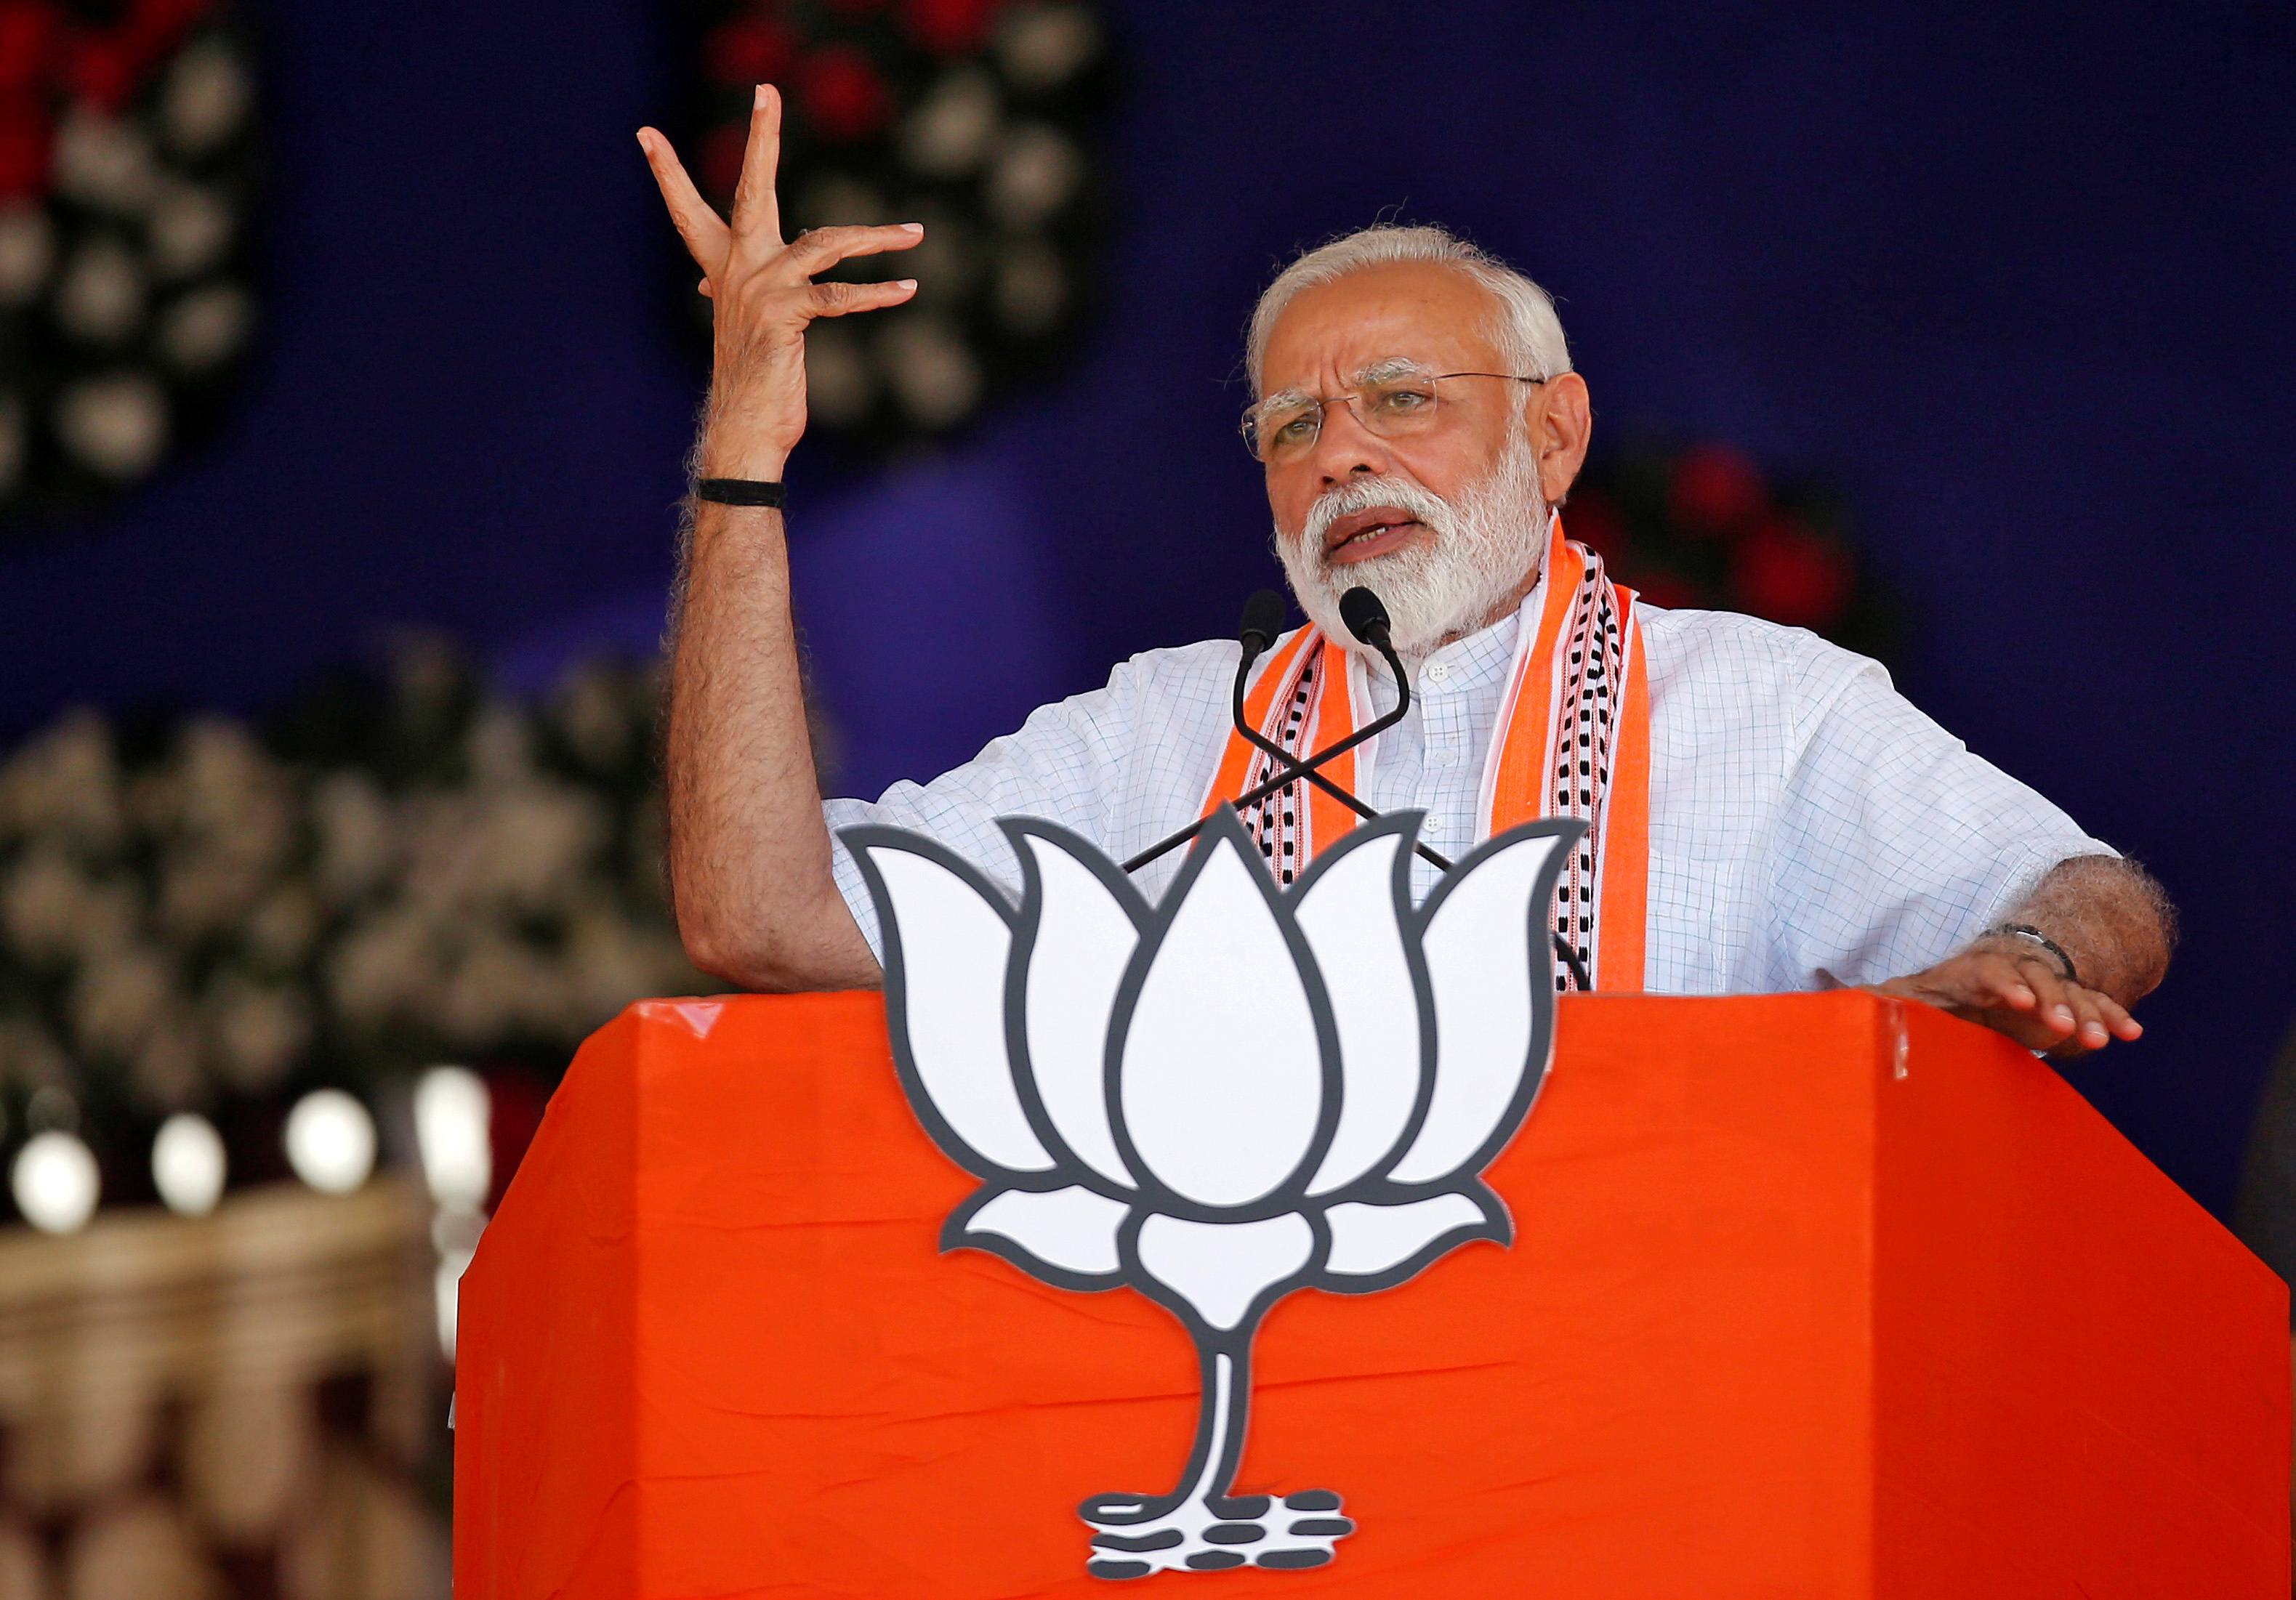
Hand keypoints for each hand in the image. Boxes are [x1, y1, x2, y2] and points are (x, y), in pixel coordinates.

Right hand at [637, 86, 921, 480]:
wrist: (746, 428)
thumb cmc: (753, 379)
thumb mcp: (743, 326)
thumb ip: (735, 291)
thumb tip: (713, 280)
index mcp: (722, 267)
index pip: (689, 208)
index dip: (666, 172)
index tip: (645, 133)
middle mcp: (737, 269)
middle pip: (750, 188)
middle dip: (762, 138)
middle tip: (766, 91)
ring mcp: (761, 290)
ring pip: (825, 243)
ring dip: (876, 237)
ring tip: (914, 233)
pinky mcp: (785, 318)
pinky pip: (839, 297)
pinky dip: (877, 293)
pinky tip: (907, 288)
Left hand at [1872, 941, 2142, 1056]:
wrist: (1969, 988)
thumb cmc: (1935, 997)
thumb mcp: (1908, 998)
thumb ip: (1885, 1001)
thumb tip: (1851, 999)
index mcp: (1973, 971)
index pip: (1991, 971)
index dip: (2005, 983)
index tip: (2017, 1002)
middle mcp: (2014, 972)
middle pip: (2037, 979)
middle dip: (2051, 1000)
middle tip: (2061, 1028)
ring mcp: (2042, 985)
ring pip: (2070, 992)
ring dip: (2087, 1013)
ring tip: (2103, 1040)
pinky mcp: (2063, 1003)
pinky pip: (2092, 1006)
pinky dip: (2111, 1016)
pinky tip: (2132, 1034)